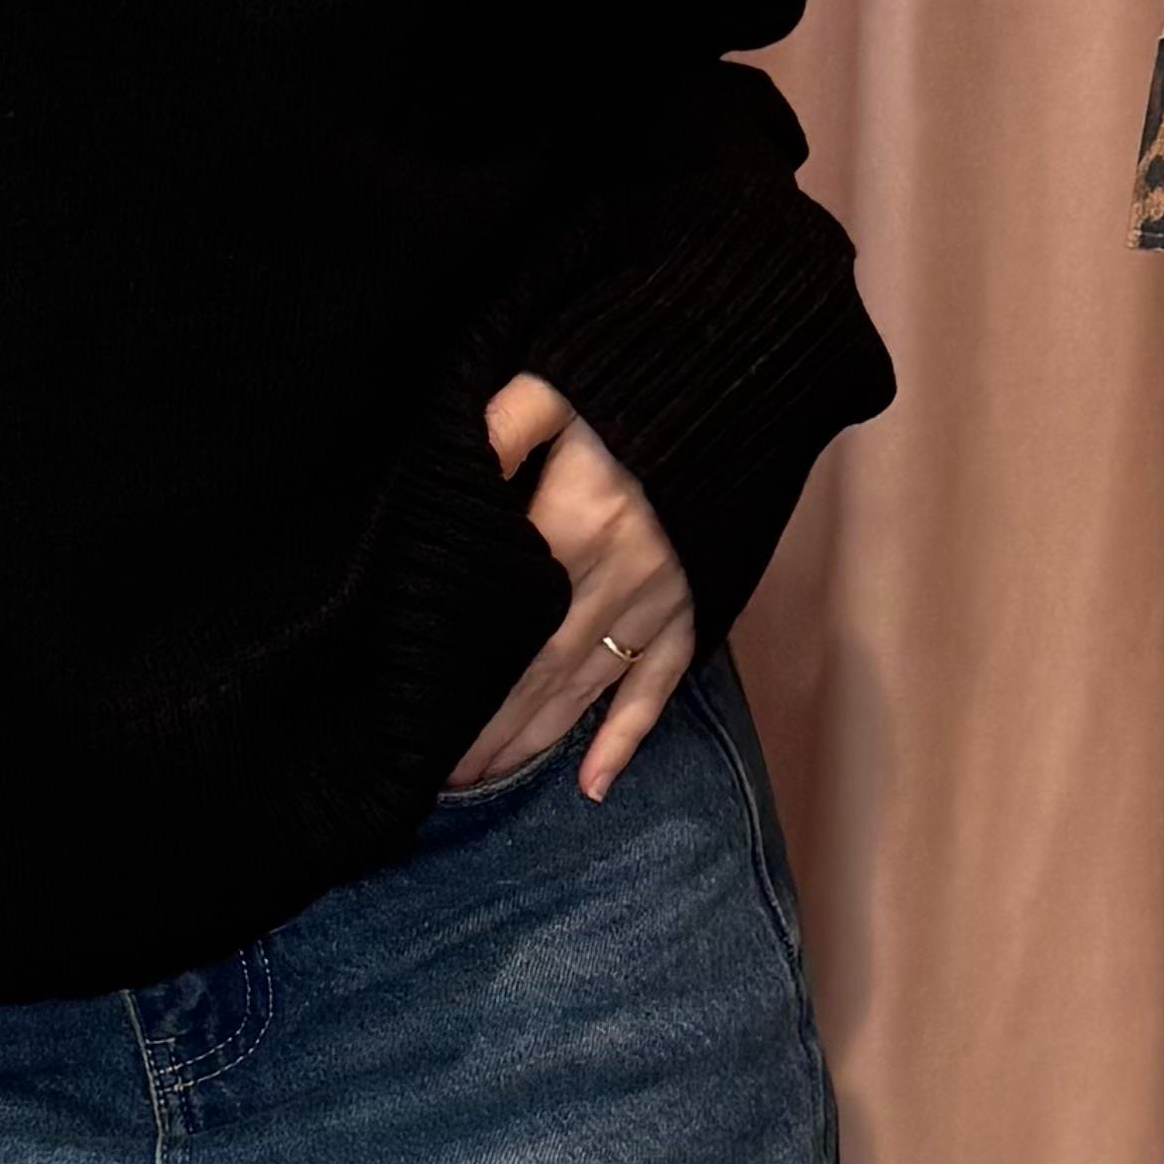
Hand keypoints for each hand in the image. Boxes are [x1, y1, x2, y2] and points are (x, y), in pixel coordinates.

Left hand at [442, 375, 693, 800]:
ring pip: (586, 687)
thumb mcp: (557, 384)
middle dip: (487, 728)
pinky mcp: (693, 607)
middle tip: (439, 777)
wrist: (743, 379)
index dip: (463, 679)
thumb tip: (454, 472)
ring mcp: (659, 600)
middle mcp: (616, 575)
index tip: (419, 720)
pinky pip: (658, 684)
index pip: (504, 624)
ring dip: (536, 739)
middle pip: (537, 671)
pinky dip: (626, 737)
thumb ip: (502, 429)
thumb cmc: (633, 380)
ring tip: (485, 781)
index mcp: (573, 523)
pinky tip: (592, 785)